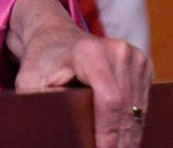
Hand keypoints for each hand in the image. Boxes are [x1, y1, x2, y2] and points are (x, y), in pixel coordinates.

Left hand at [7, 0, 153, 147]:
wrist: (55, 37)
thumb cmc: (41, 64)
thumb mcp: (30, 83)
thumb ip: (45, 105)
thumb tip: (64, 133)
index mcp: (90, 53)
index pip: (110, 100)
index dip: (109, 133)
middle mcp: (117, 51)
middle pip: (126, 108)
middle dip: (120, 140)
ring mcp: (133, 56)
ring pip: (137, 108)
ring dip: (129, 136)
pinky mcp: (142, 64)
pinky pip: (142, 102)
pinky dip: (133, 123)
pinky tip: (123, 139)